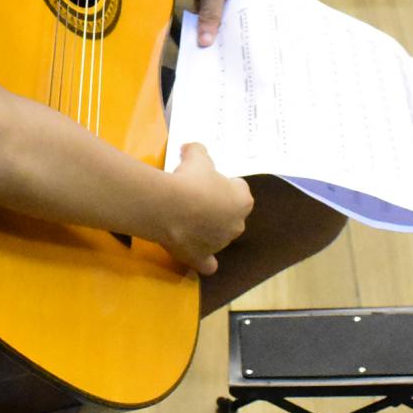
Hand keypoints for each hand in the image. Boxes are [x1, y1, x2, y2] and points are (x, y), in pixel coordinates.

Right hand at [159, 143, 252, 274]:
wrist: (170, 206)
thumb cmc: (189, 179)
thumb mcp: (196, 156)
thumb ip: (197, 151)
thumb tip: (190, 149)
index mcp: (242, 200)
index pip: (239, 190)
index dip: (222, 185)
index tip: (206, 181)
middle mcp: (237, 224)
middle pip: (230, 215)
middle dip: (217, 208)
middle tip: (195, 198)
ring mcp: (220, 244)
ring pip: (218, 237)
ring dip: (207, 230)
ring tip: (183, 218)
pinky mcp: (202, 257)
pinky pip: (207, 264)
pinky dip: (203, 260)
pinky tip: (195, 252)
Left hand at [168, 0, 259, 48]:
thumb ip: (211, 14)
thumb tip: (207, 44)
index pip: (254, 10)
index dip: (249, 30)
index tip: (247, 55)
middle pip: (236, 13)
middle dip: (230, 32)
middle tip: (229, 62)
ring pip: (219, 12)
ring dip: (214, 28)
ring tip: (214, 56)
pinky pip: (205, 8)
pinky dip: (202, 21)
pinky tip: (200, 39)